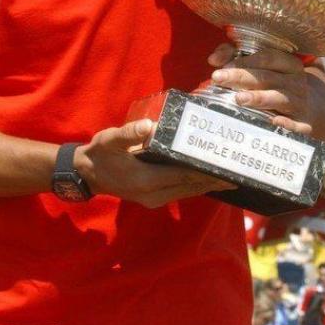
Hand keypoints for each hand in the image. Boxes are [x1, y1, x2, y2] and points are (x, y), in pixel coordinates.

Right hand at [76, 119, 233, 207]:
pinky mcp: (153, 197)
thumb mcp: (109, 140)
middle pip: (190, 187)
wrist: (87, 173)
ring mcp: (154, 199)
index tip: (226, 169)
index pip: (183, 176)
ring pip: (187, 191)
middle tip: (238, 172)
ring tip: (229, 176)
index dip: (205, 173)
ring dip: (207, 184)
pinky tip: (207, 178)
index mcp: (146, 180)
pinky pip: (180, 191)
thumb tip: (149, 126)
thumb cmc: (99, 154)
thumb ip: (128, 134)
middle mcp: (153, 194)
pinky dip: (195, 185)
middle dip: (214, 180)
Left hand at [207, 44, 311, 134]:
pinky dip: (287, 124)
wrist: (310, 109)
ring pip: (279, 99)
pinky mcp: (304, 124)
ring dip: (259, 98)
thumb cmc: (276, 83)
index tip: (223, 66)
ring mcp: (300, 103)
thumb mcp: (261, 66)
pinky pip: (297, 125)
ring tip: (239, 98)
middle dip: (241, 77)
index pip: (267, 57)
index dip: (244, 61)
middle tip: (218, 78)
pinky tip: (274, 121)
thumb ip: (235, 56)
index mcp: (288, 63)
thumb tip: (213, 59)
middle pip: (267, 77)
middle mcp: (296, 82)